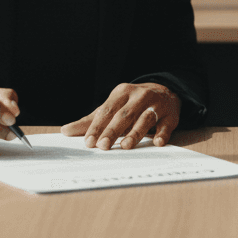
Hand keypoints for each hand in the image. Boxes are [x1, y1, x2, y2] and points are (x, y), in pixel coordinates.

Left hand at [61, 82, 179, 149]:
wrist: (165, 92)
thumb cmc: (132, 103)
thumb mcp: (112, 107)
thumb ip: (90, 120)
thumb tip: (65, 131)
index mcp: (122, 93)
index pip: (107, 110)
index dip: (97, 126)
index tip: (88, 142)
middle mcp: (139, 96)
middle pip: (124, 114)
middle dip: (112, 130)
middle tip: (102, 146)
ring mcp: (157, 105)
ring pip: (145, 118)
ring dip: (135, 132)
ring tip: (125, 146)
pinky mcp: (171, 115)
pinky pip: (167, 125)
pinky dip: (162, 133)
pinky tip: (157, 142)